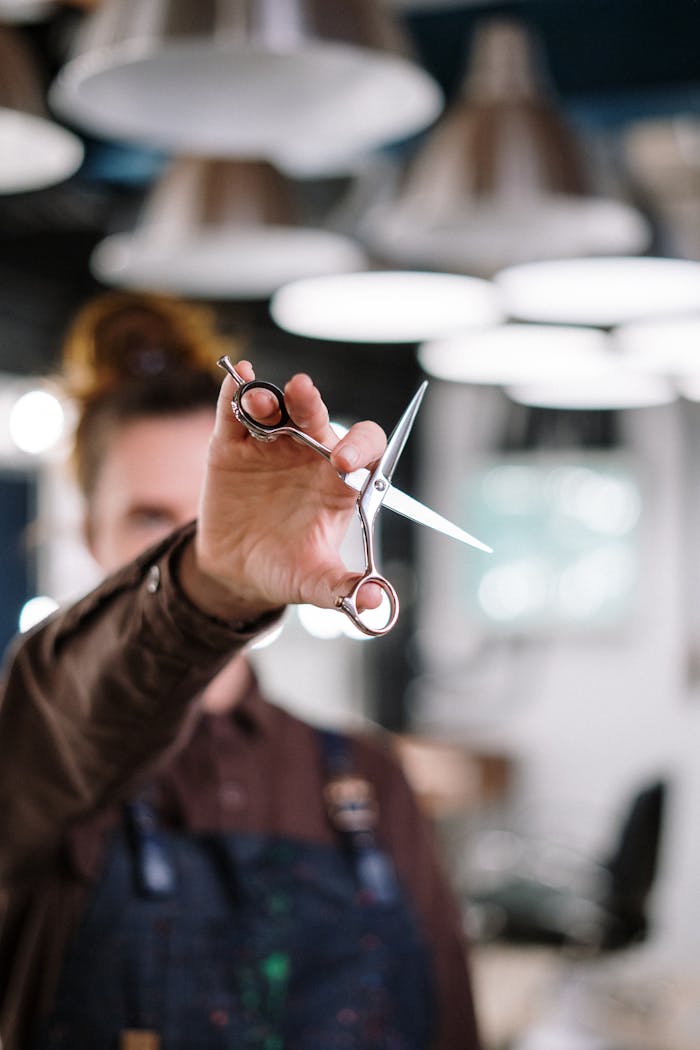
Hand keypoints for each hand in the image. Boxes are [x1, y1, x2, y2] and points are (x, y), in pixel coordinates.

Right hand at [180, 361, 386, 621]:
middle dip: (311, 404)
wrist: (236, 571)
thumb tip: (375, 604)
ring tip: (260, 402)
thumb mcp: (315, 584)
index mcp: (339, 482)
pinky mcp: (232, 445)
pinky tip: (238, 375)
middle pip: (317, 417)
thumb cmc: (286, 570)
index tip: (343, 464)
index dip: (359, 448)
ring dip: (270, 398)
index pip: (364, 450)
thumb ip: (342, 589)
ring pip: (277, 409)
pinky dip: (235, 392)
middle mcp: (310, 454)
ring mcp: (271, 446)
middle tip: (303, 392)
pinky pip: (235, 412)